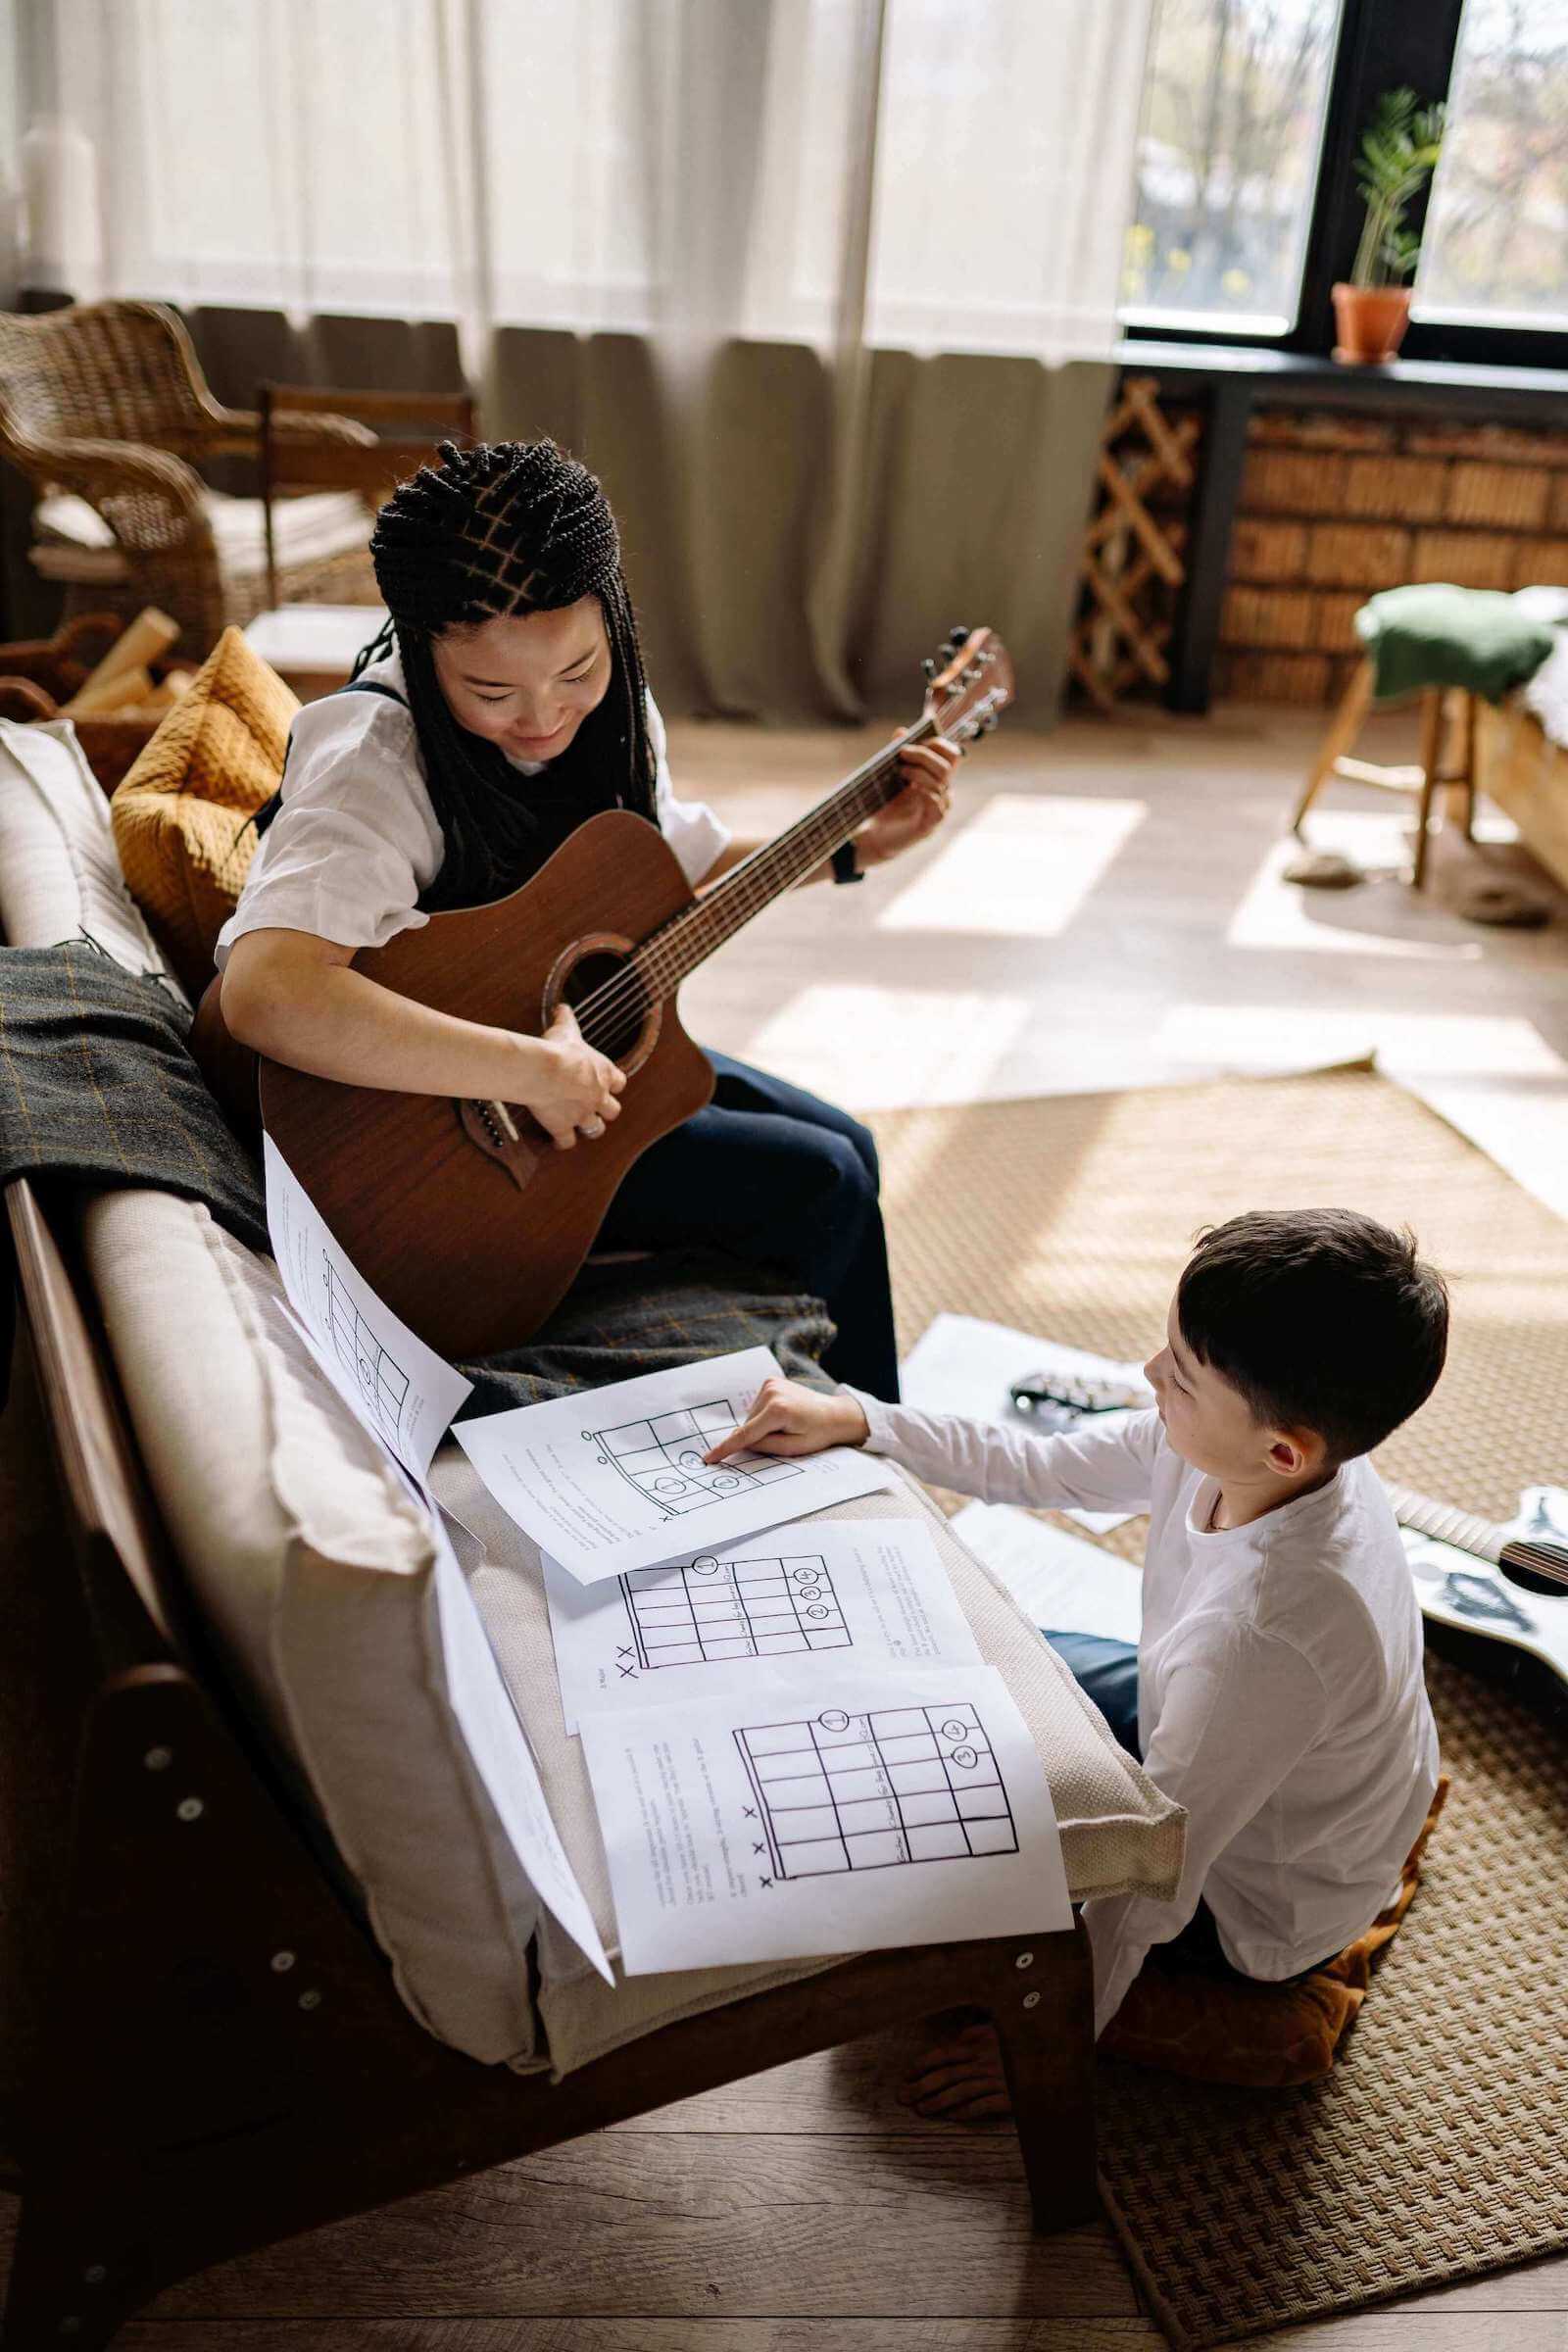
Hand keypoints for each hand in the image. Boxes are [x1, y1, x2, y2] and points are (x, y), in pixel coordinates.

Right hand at [515, 1003, 625, 1149]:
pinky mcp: (563, 1127)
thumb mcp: (565, 1029)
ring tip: (579, 1126)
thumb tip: (562, 1006)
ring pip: (595, 1129)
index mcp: (602, 1073)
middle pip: (613, 1110)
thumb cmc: (558, 1049)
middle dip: (605, 1110)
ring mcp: (581, 1114)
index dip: (613, 1084)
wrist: (545, 1071)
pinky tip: (557, 1140)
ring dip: (590, 1128)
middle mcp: (597, 1096)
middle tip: (594, 1107)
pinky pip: (567, 1142)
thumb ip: (566, 1019)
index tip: (607, 1083)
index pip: (619, 1082)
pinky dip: (563, 1142)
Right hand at [704, 1375, 869, 1462]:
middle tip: (784, 1437)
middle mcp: (771, 1392)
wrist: (836, 1414)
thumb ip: (765, 1447)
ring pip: (751, 1417)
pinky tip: (783, 1415)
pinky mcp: (771, 1381)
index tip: (709, 1458)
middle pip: (748, 1425)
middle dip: (758, 1436)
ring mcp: (770, 1383)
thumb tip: (742, 1443)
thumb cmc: (819, 1434)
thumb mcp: (793, 1449)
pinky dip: (764, 1415)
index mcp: (778, 1410)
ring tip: (787, 1425)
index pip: (746, 1434)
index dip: (726, 1448)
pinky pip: (757, 1407)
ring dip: (761, 1425)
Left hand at [854, 735, 960, 869]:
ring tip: (900, 771)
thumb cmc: (885, 805)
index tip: (915, 741)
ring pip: (941, 782)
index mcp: (936, 777)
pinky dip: (925, 791)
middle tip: (902, 752)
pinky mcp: (931, 824)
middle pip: (947, 765)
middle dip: (924, 755)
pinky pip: (937, 804)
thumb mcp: (890, 776)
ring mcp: (939, 808)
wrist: (875, 836)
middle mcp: (942, 792)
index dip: (939, 744)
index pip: (952, 755)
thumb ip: (898, 755)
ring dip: (919, 771)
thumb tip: (901, 731)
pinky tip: (910, 788)